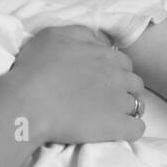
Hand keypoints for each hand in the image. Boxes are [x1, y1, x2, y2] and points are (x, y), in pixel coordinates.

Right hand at [1, 25, 147, 145]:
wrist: (28, 103)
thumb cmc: (35, 68)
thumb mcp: (54, 35)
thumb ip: (82, 34)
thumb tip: (100, 41)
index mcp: (104, 54)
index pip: (123, 62)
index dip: (113, 72)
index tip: (99, 81)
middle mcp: (117, 75)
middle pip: (134, 83)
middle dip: (124, 90)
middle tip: (104, 99)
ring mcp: (119, 102)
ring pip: (138, 106)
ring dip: (126, 110)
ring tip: (108, 117)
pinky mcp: (116, 126)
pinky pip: (136, 129)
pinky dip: (130, 130)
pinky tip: (117, 132)